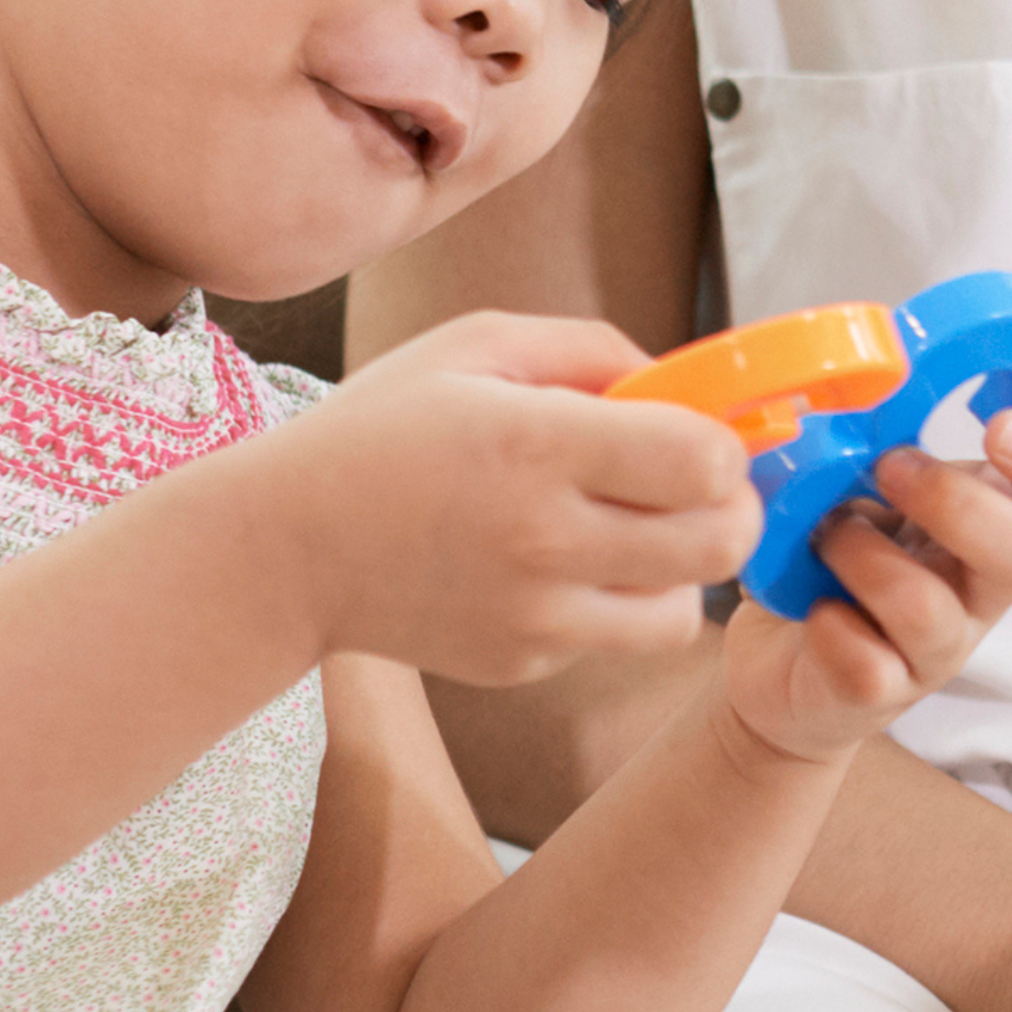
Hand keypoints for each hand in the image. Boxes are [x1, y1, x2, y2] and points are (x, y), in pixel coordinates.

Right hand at [215, 312, 756, 685]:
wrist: (281, 550)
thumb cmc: (380, 430)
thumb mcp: (474, 347)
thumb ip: (591, 349)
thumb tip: (683, 382)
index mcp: (534, 445)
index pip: (703, 462)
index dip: (724, 444)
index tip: (699, 432)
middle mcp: (542, 540)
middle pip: (720, 545)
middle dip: (730, 509)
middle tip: (695, 487)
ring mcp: (533, 616)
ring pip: (681, 615)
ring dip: (678, 571)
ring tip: (630, 532)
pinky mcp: (520, 664)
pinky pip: (609, 640)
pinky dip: (606, 604)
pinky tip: (549, 566)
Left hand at [718, 410, 1011, 766]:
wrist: (788, 662)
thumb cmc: (837, 562)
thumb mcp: (868, 488)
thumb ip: (879, 447)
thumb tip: (862, 399)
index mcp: (988, 524)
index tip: (999, 426)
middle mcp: (978, 590)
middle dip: (954, 502)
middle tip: (890, 469)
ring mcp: (937, 648)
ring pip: (929, 609)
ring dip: (863, 556)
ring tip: (825, 538)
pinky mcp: (882, 692)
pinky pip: (865, 664)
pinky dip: (828, 626)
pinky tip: (812, 608)